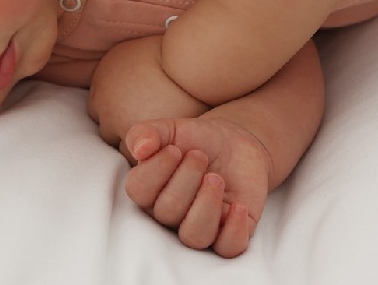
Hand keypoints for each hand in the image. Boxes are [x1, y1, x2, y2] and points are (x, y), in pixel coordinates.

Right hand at [122, 116, 272, 257]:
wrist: (235, 146)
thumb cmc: (197, 140)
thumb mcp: (170, 129)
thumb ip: (147, 133)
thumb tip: (140, 149)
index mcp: (149, 191)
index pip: (139, 191)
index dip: (156, 169)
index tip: (175, 149)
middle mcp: (170, 215)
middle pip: (168, 211)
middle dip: (186, 178)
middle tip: (200, 156)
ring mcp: (199, 227)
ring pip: (194, 236)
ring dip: (206, 205)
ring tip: (216, 178)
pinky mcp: (228, 234)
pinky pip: (227, 248)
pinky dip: (233, 231)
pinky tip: (238, 206)